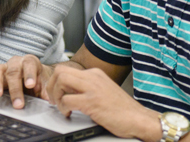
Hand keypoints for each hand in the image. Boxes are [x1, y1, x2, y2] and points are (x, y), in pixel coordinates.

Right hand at [0, 54, 52, 108]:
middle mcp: (15, 62)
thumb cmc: (39, 80)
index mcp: (30, 61)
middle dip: (15, 88)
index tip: (31, 85)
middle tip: (18, 103)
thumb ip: (47, 91)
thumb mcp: (46, 83)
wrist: (33, 78)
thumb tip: (50, 99)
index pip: (29, 64)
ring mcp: (3, 68)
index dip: (30, 74)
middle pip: (13, 71)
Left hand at [45, 66, 160, 140]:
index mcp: (95, 74)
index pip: (67, 69)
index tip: (55, 93)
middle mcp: (93, 77)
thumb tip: (69, 91)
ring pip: (61, 81)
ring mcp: (92, 88)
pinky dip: (63, 108)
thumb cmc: (122, 109)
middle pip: (60, 71)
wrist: (138, 119)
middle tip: (53, 99)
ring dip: (55, 96)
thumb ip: (87, 88)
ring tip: (61, 107)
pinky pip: (67, 100)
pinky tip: (69, 114)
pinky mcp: (92, 102)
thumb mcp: (103, 91)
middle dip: (51, 86)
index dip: (56, 82)